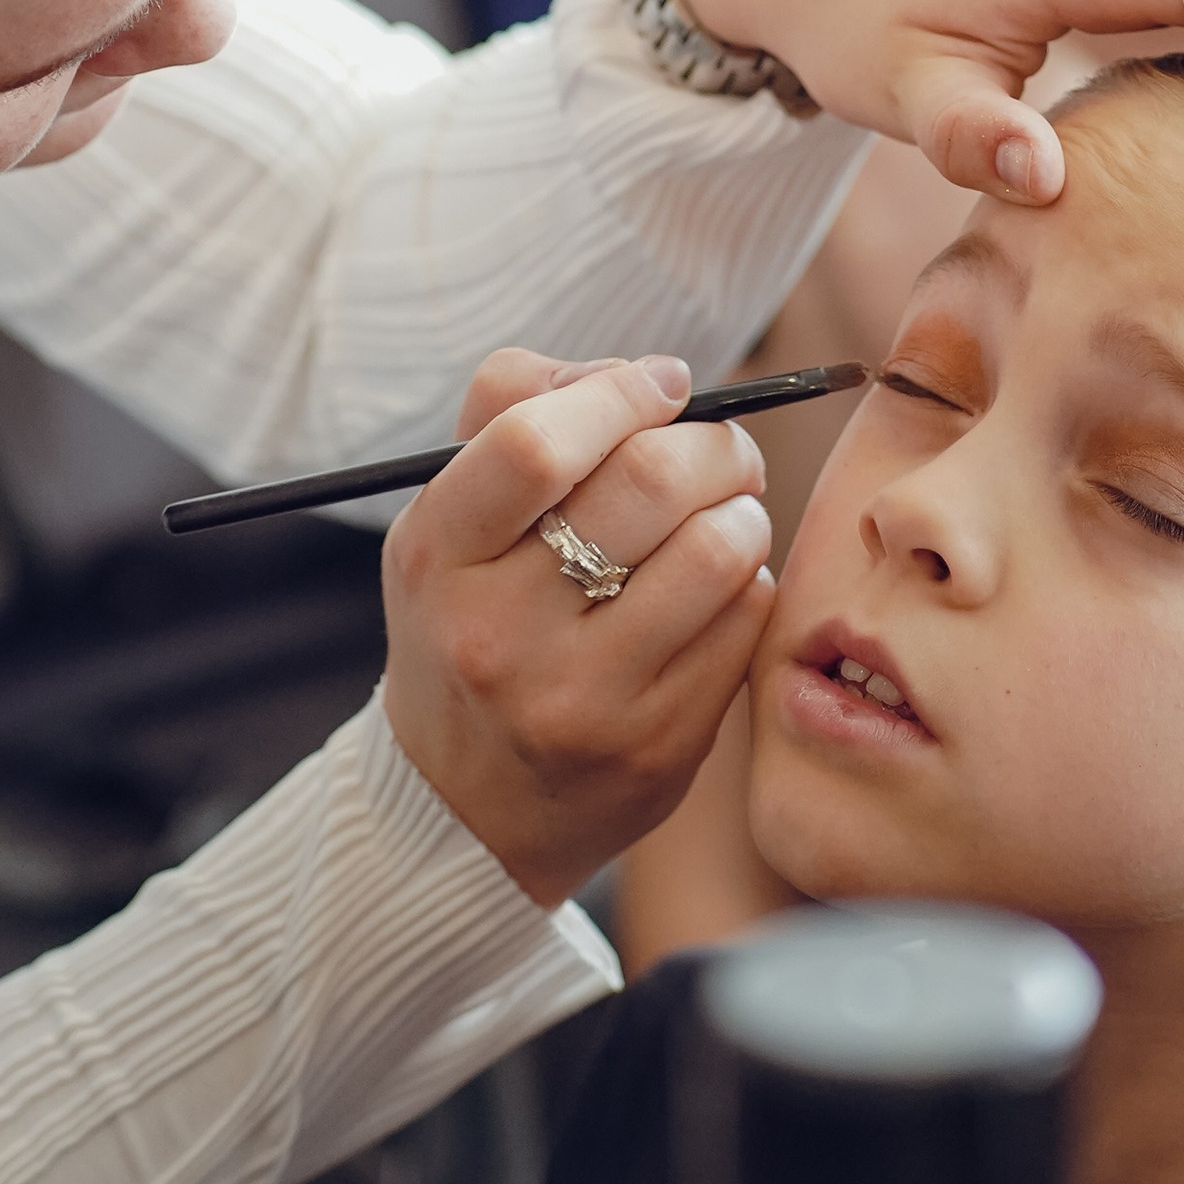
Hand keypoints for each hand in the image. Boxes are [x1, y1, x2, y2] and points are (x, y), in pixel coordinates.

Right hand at [381, 350, 775, 907]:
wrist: (465, 809)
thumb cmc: (470, 624)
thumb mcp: (445, 525)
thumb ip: (514, 416)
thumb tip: (641, 374)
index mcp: (435, 556)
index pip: (535, 442)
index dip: (620, 391)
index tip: (664, 383)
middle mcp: (498, 632)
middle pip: (649, 480)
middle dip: (713, 443)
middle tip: (722, 448)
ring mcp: (581, 698)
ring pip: (719, 547)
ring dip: (743, 509)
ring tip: (726, 513)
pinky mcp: (657, 745)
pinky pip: (747, 616)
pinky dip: (749, 580)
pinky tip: (716, 589)